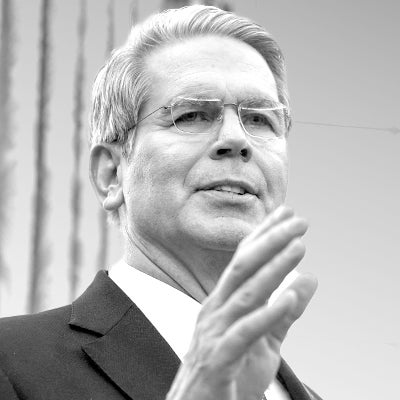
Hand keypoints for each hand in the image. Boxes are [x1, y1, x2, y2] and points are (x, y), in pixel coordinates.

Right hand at [167, 206, 317, 399]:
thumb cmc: (231, 374)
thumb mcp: (265, 340)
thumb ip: (286, 312)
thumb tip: (310, 280)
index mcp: (222, 302)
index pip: (243, 260)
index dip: (264, 235)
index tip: (286, 214)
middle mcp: (215, 310)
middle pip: (243, 266)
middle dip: (271, 240)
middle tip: (299, 220)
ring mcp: (214, 332)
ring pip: (246, 293)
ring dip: (274, 268)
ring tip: (299, 247)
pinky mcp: (218, 359)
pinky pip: (245, 333)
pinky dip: (269, 314)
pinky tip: (290, 298)